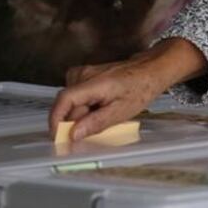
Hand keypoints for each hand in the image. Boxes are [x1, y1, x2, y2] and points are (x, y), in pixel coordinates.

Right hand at [50, 38, 207, 141]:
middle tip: (91, 131)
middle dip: (74, 121)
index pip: (64, 100)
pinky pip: (77, 95)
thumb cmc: (141, 88)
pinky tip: (99, 107)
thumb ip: (95, 123)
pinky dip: (83, 105)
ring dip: (80, 114)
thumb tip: (73, 134)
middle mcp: (84, 74)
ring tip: (102, 115)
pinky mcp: (85, 74)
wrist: (150, 70)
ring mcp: (83, 72)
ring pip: (71, 101)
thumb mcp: (121, 112)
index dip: (56, 121)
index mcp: (93, 82)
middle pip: (67, 104)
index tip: (58, 138)